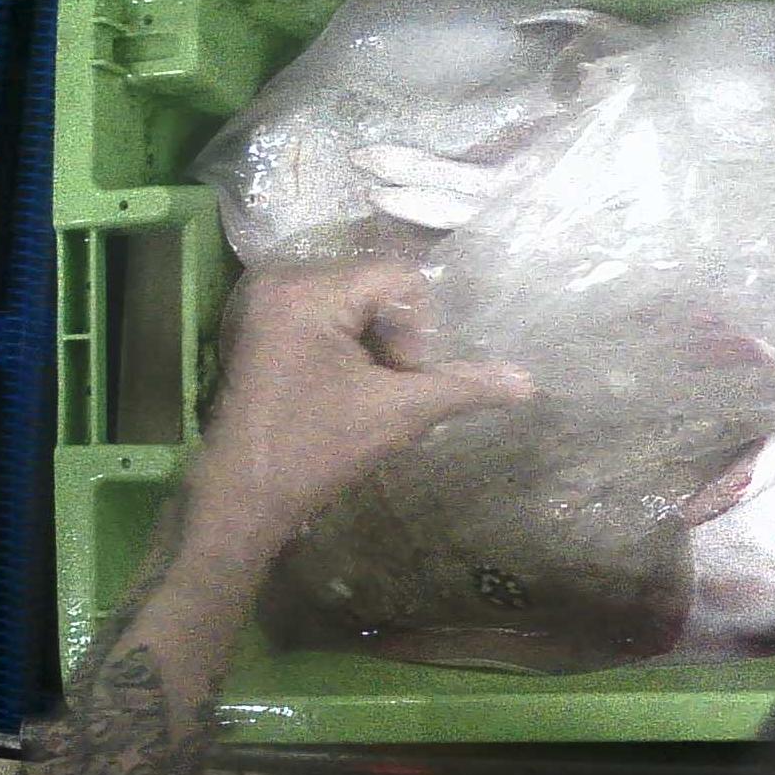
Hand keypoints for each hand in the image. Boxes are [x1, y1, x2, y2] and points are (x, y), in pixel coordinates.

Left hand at [189, 261, 534, 553]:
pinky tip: (348, 388)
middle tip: (389, 385)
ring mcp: (270, 303)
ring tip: (370, 389)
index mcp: (310, 292)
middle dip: (398, 336)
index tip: (404, 376)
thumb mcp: (400, 413)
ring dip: (378, 343)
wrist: (245, 496)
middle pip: (378, 286)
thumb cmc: (318, 450)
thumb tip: (529, 383)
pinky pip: (332, 315)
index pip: (400, 278)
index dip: (420, 328)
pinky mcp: (267, 326)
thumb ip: (465, 388)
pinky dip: (354, 346)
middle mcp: (284, 282)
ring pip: (358, 302)